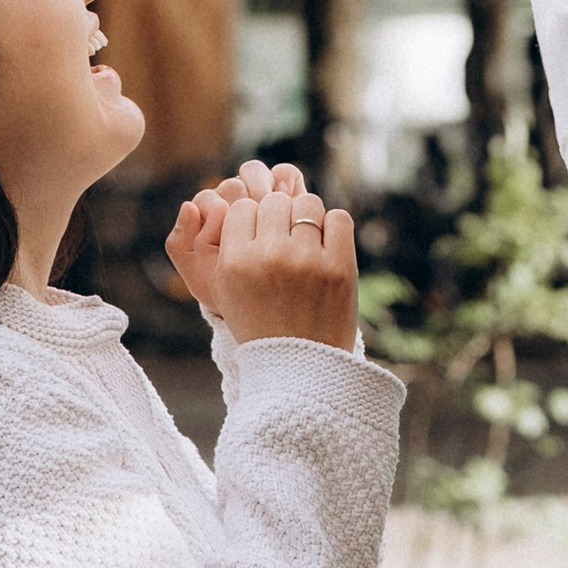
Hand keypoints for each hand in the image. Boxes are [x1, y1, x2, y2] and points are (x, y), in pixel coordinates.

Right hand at [167, 158, 358, 350]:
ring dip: (308, 217)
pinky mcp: (339, 266)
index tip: (260, 238)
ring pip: (307, 202)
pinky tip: (327, 245)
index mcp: (233, 263)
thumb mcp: (228, 290)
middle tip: (286, 240)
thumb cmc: (262, 325)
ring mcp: (305, 260)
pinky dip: (334, 227)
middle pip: (274, 201)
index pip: (242, 207)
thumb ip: (232, 245)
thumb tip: (243, 198)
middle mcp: (267, 257)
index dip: (252, 220)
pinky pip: (338, 217)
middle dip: (279, 215)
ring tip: (307, 242)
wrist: (301, 369)